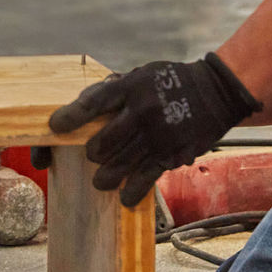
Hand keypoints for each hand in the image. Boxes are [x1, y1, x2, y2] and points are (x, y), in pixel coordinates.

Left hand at [46, 55, 259, 206]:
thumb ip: (112, 90)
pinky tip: (124, 196)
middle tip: (93, 155)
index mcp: (132, 87)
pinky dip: (131, 191)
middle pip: (103, 142)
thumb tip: (79, 107)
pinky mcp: (172, 155)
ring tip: (100, 180)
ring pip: (120, 165)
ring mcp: (158, 135)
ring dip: (105, 177)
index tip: (55, 127)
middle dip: (93, 152)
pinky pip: (145, 179)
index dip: (71, 117)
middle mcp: (143, 111)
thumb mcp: (141, 75)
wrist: (216, 92)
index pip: (94, 103)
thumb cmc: (169, 83)